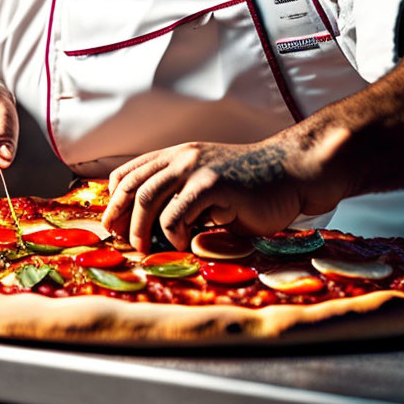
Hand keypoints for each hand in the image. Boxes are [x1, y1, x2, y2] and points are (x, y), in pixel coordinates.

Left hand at [102, 136, 344, 251]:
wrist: (290, 172)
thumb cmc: (251, 185)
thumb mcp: (207, 183)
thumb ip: (181, 195)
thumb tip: (149, 228)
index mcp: (176, 156)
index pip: (129, 173)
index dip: (115, 200)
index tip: (113, 224)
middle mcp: (180, 157)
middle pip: (132, 185)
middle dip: (119, 216)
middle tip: (121, 241)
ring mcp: (196, 168)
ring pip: (147, 196)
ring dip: (140, 228)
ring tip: (145, 247)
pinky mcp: (212, 184)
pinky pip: (177, 211)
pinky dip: (171, 231)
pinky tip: (180, 242)